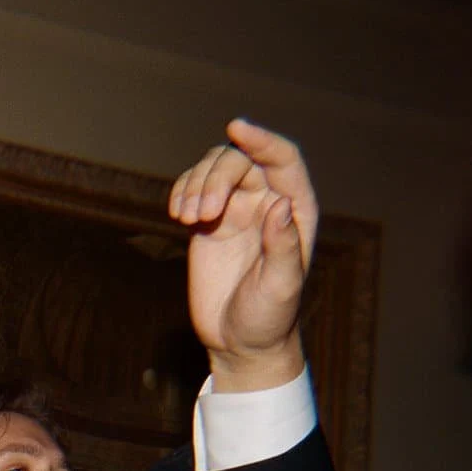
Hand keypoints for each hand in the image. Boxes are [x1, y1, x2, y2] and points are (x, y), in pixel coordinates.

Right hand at [169, 119, 317, 389]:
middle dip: (215, 177)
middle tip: (199, 215)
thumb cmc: (269, 317)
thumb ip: (283, 245)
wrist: (240, 343)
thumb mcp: (281, 285)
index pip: (282, 159)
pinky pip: (193, 190)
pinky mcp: (208, 225)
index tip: (236, 128)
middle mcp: (266, 202)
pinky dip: (181, 193)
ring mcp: (235, 211)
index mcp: (294, 210)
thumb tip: (279, 205)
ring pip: (214, 170)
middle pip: (240, 161)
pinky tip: (177, 213)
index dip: (261, 140)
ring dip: (194, 184)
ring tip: (185, 218)